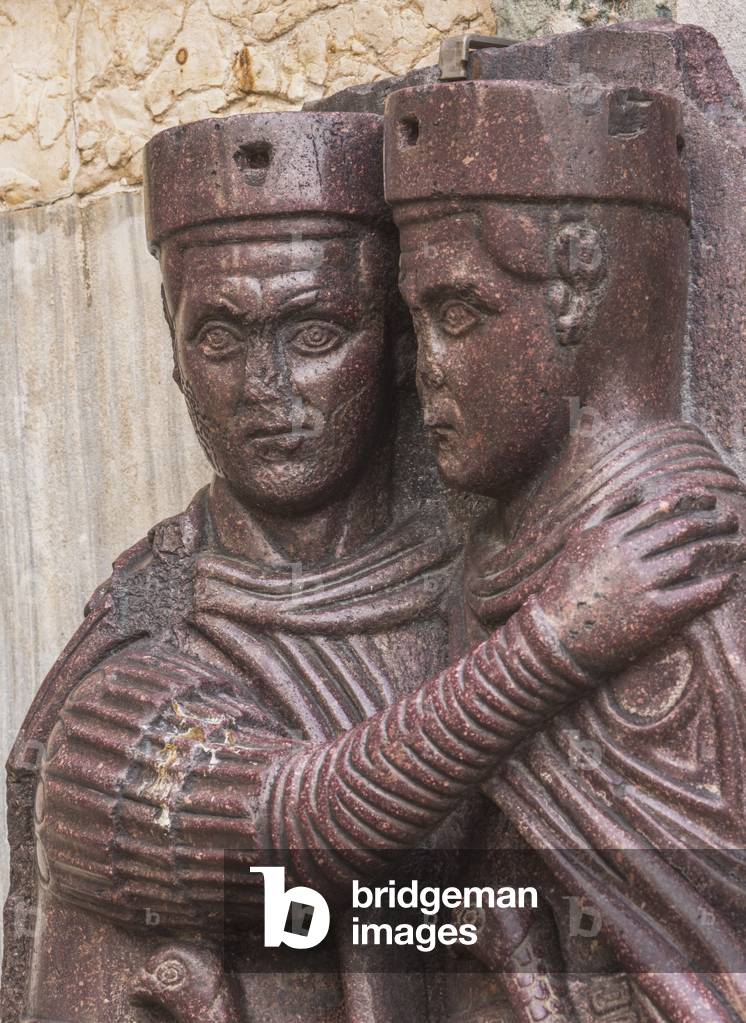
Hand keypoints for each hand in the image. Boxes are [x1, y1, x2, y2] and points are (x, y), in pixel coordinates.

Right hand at [539, 490, 744, 675]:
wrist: (556, 638)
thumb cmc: (567, 586)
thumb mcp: (578, 538)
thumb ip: (608, 510)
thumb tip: (643, 489)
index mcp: (610, 533)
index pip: (663, 506)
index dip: (693, 499)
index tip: (710, 499)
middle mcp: (627, 554)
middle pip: (684, 528)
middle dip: (715, 520)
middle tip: (733, 520)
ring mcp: (641, 584)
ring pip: (693, 556)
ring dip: (723, 547)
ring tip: (740, 546)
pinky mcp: (654, 614)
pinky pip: (696, 593)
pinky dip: (718, 584)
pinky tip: (728, 580)